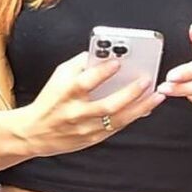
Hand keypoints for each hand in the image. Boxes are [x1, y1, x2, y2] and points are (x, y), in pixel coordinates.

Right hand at [13, 50, 164, 158]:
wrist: (35, 132)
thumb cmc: (50, 99)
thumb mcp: (59, 76)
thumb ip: (80, 63)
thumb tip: (105, 53)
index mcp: (66, 93)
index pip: (86, 82)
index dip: (103, 72)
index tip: (119, 62)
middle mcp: (76, 113)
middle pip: (108, 105)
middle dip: (131, 93)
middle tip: (148, 80)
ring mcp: (86, 128)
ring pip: (118, 120)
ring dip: (140, 107)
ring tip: (157, 95)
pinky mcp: (93, 139)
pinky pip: (117, 127)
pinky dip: (133, 117)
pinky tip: (146, 107)